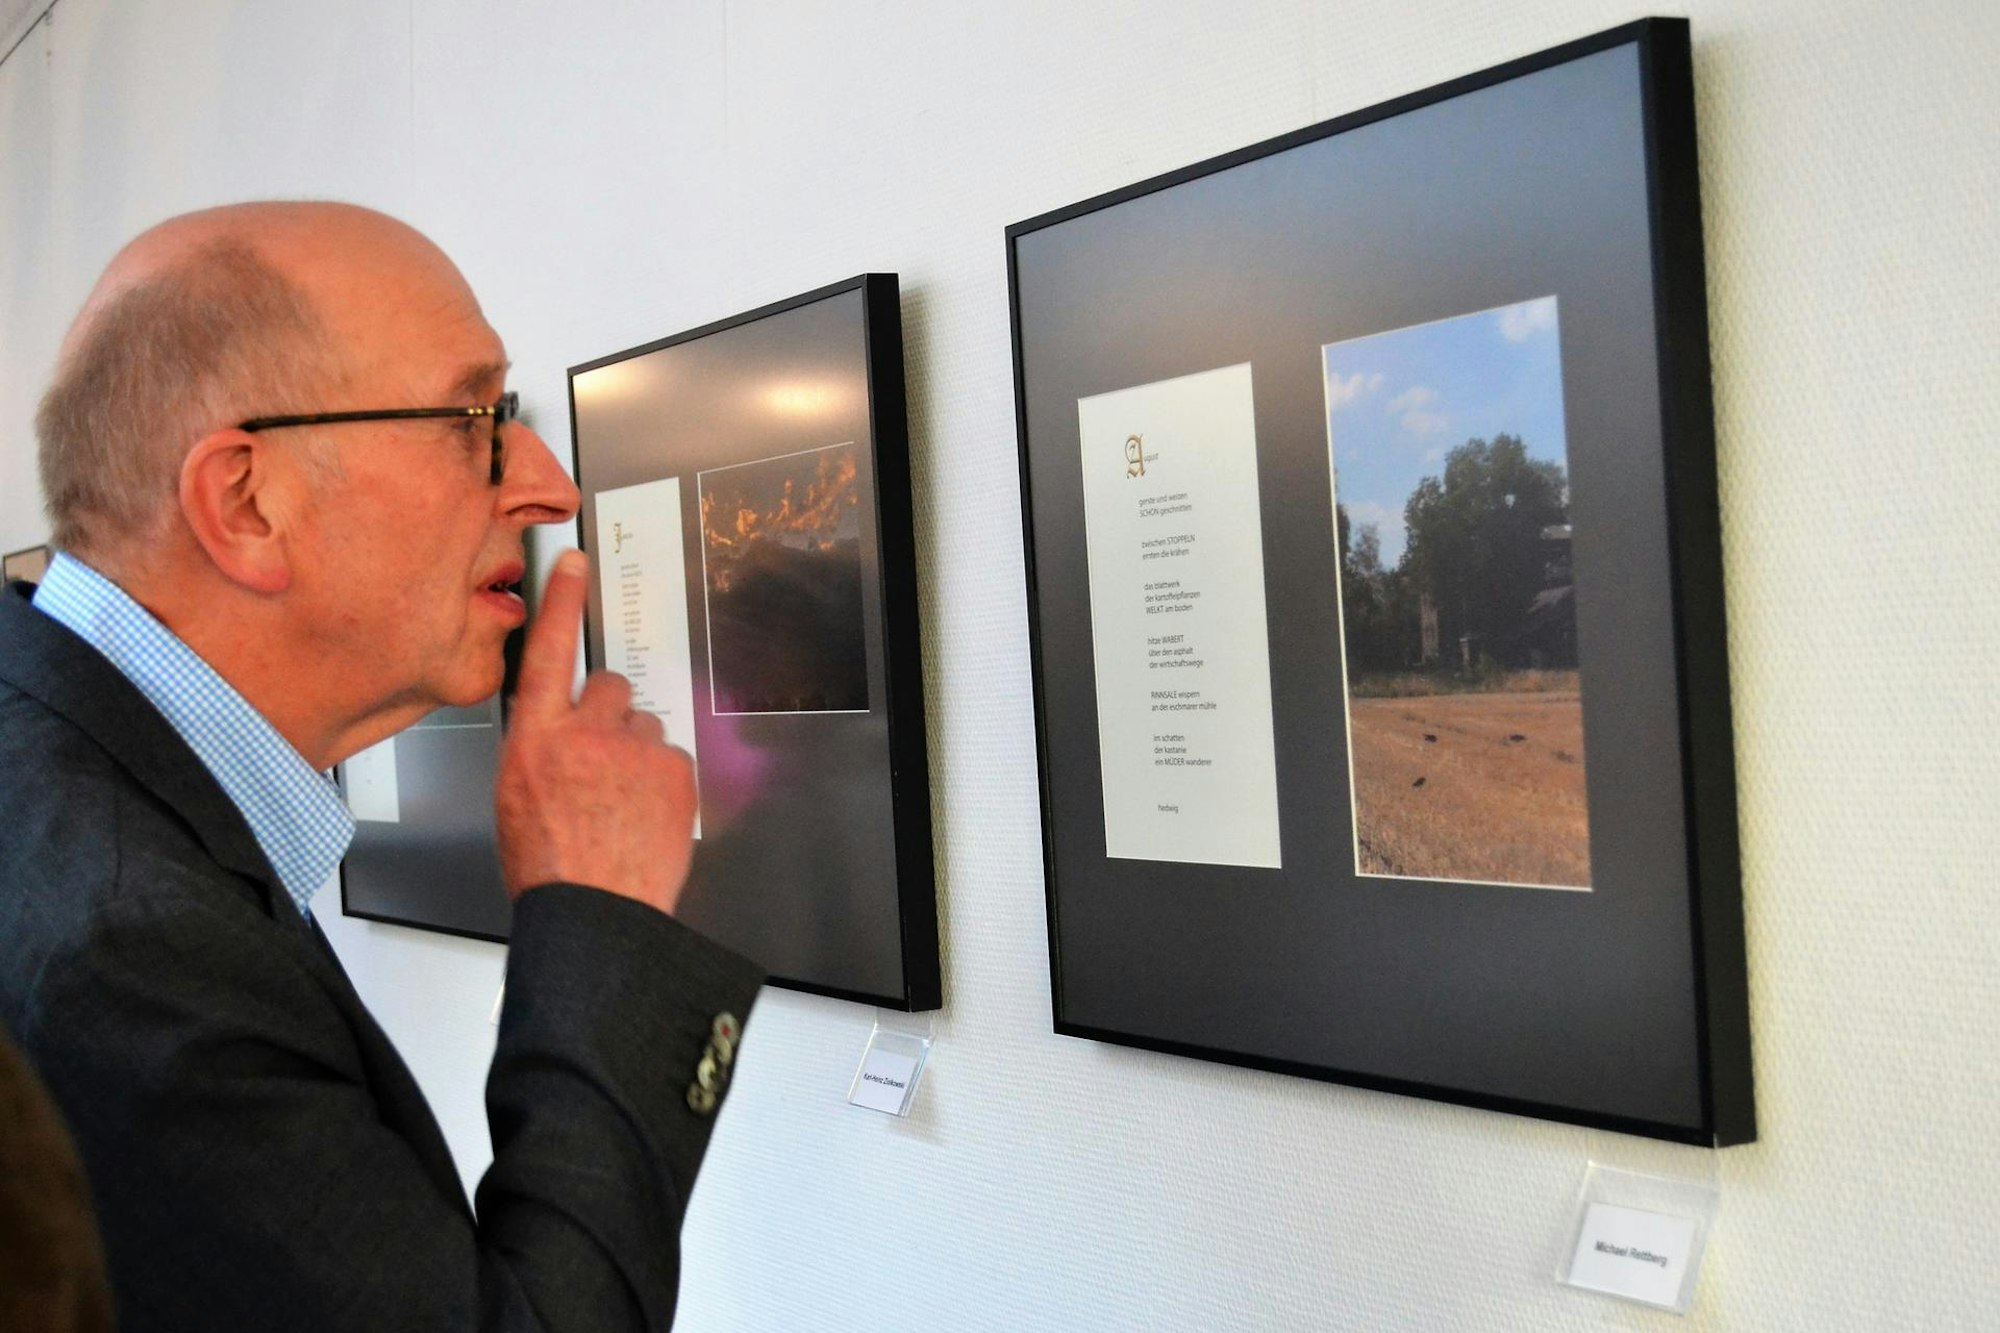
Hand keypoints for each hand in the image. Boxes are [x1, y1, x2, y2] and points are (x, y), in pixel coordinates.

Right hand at [495, 549, 696, 913]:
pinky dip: (663, 779)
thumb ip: (539, 749)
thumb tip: (560, 733)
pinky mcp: (674, 770)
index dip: (559, 603)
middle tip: (603, 759)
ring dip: (637, 750)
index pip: (547, 652)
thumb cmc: (548, 866)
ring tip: (622, 800)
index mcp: (534, 739)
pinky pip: (671, 756)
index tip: (571, 563)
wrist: (594, 912)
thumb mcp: (515, 797)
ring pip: (644, 724)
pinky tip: (645, 813)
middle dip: (611, 712)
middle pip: (609, 687)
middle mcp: (585, 734)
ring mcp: (634, 750)